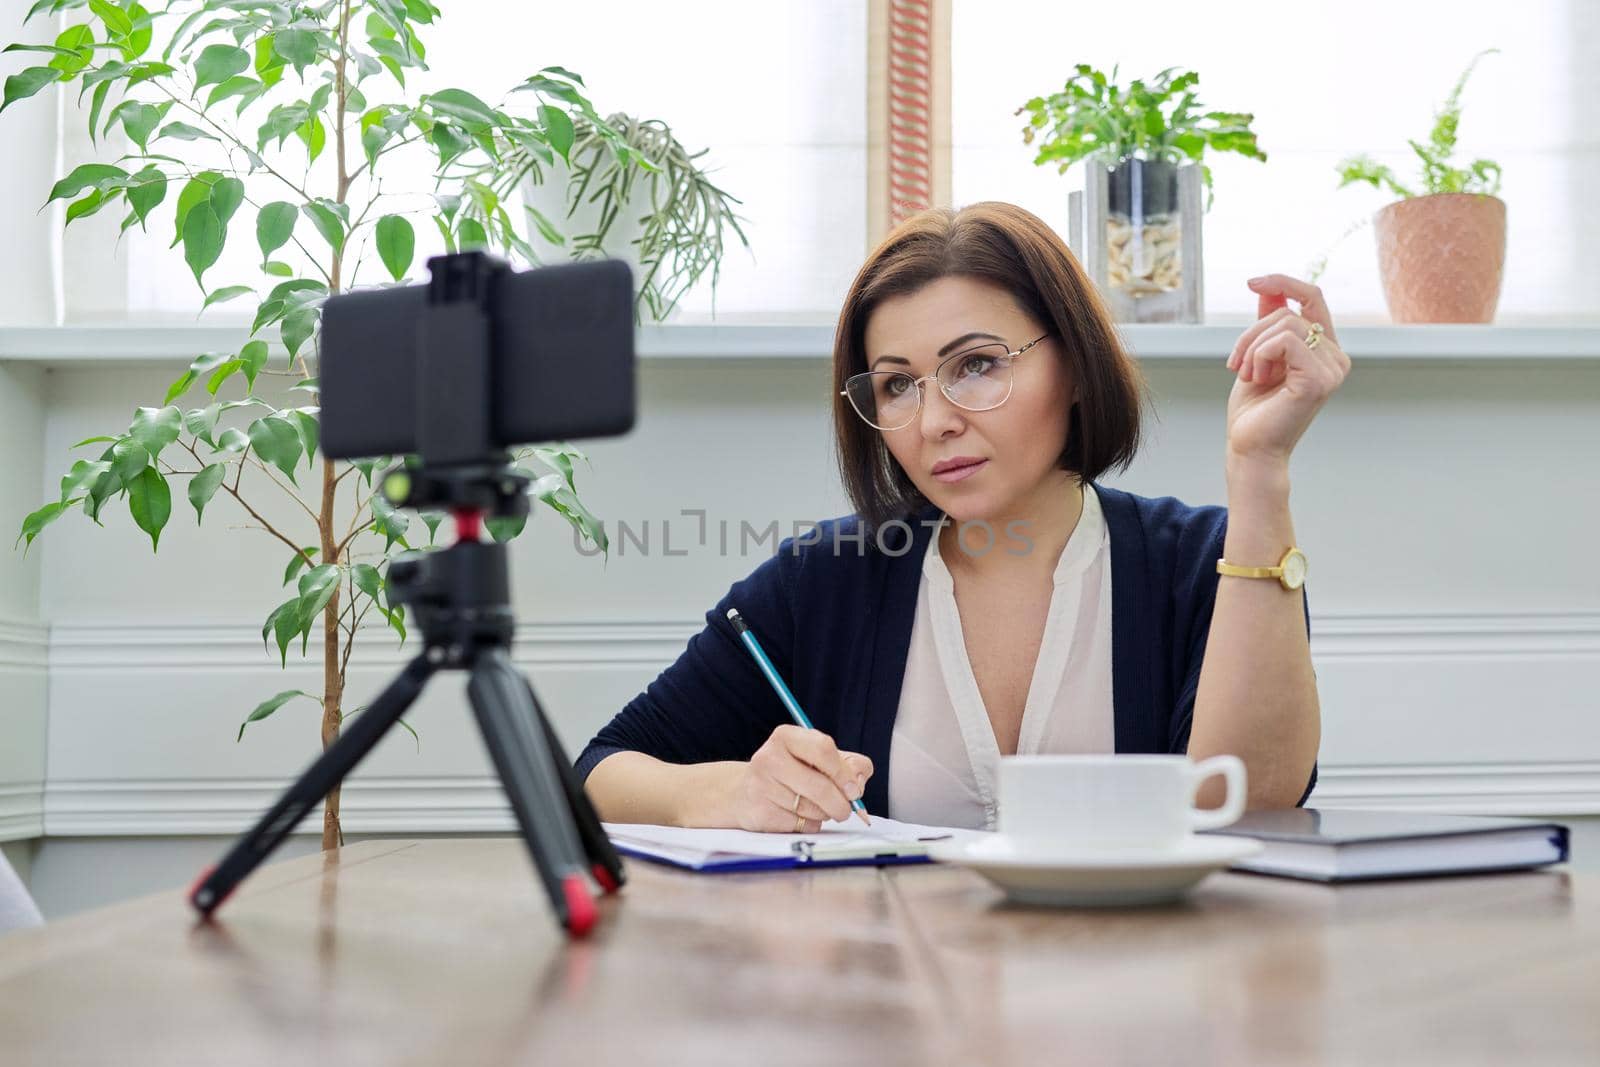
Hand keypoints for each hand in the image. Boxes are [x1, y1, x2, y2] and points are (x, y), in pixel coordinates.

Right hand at [724, 724, 872, 832]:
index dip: (844, 773)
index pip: (823, 749)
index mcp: (786, 737)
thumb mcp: (820, 759)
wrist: (747, 793)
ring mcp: (761, 785)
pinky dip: (809, 825)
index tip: (853, 789)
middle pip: (820, 785)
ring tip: (819, 808)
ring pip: (812, 809)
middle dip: (841, 803)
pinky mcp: (760, 812)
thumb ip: (849, 764)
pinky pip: (800, 825)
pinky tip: (799, 815)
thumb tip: (859, 782)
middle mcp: (770, 757)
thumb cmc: (791, 773)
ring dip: (825, 814)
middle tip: (846, 809)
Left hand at [1224, 275, 1351, 470]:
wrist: (1250, 448)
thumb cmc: (1254, 410)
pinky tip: (1256, 378)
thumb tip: (1267, 288)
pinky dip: (1260, 355)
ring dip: (1252, 347)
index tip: (1252, 282)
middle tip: (1236, 364)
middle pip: (1289, 312)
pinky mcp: (1320, 380)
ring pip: (1285, 323)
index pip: (1312, 299)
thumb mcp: (1257, 357)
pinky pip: (1285, 341)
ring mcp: (1332, 369)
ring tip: (1247, 375)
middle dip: (1251, 333)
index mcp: (1324, 350)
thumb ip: (1267, 325)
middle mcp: (1336, 357)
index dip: (1284, 283)